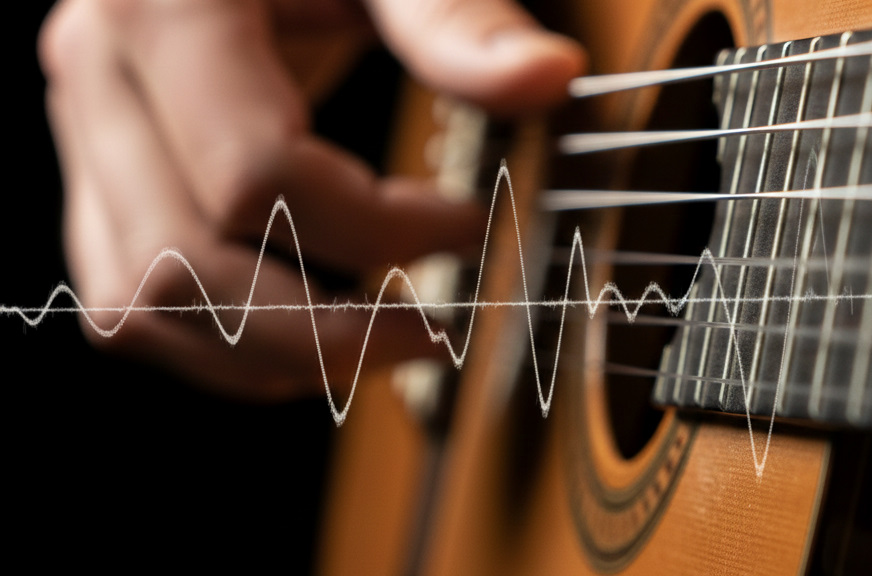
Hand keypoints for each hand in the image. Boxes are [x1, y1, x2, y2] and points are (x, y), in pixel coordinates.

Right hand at [39, 0, 584, 400]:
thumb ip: (456, 17)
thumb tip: (548, 78)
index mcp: (159, 9)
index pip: (256, 177)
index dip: (378, 232)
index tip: (470, 227)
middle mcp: (97, 80)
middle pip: (186, 267)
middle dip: (327, 332)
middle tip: (433, 333)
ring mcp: (84, 140)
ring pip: (143, 307)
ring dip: (269, 354)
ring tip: (378, 342)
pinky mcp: (98, 184)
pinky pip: (130, 303)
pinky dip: (224, 343)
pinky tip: (312, 332)